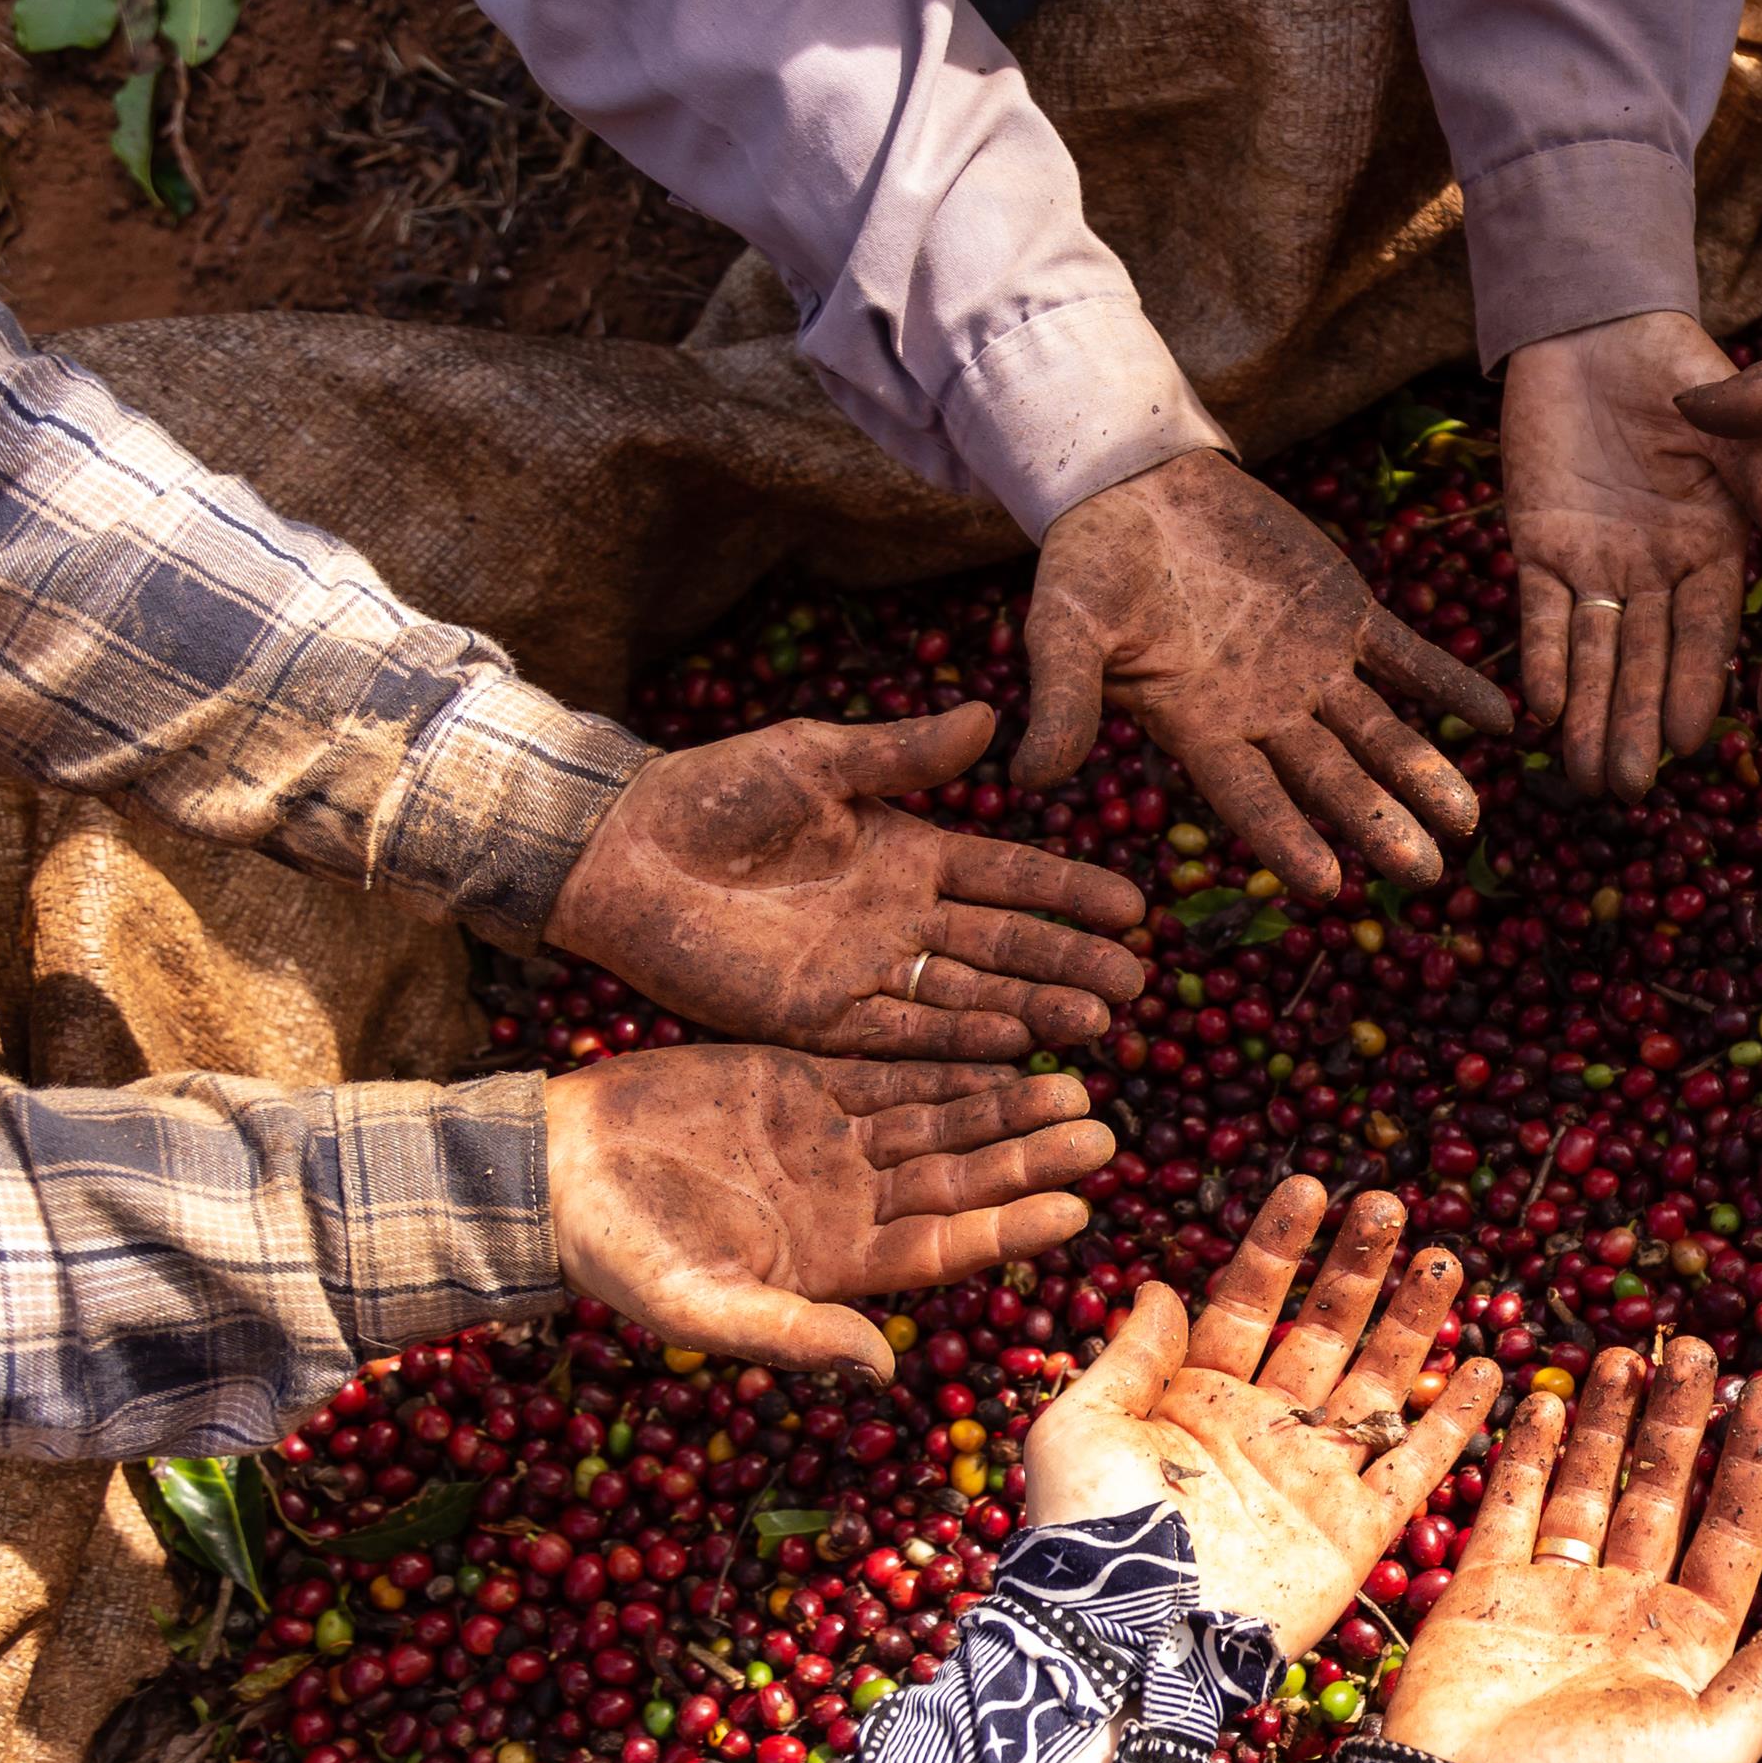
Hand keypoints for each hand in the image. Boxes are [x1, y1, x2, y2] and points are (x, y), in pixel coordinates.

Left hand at [546, 706, 1149, 1057]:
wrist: (624, 850)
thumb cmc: (715, 792)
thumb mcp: (816, 758)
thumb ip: (904, 754)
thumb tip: (993, 718)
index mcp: (907, 853)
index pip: (1008, 877)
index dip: (1069, 892)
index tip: (1132, 907)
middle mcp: (898, 919)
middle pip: (1003, 947)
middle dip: (1069, 964)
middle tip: (1136, 986)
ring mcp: (863, 971)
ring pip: (966, 995)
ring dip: (1031, 1009)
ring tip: (1095, 1022)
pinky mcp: (818, 1016)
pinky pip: (900, 1033)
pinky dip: (955, 1041)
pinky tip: (1012, 1045)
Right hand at [546, 1050, 1110, 1376]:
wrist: (551, 1173)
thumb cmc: (616, 1254)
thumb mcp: (700, 1305)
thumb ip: (793, 1333)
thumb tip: (883, 1367)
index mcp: (836, 1265)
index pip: (945, 1246)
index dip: (1011, 1227)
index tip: (1079, 1208)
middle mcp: (847, 1205)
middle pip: (960, 1180)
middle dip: (1030, 1158)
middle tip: (1105, 1133)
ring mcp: (827, 1144)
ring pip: (937, 1124)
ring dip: (1004, 1108)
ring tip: (1076, 1085)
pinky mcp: (799, 1085)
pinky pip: (888, 1071)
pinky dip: (945, 1061)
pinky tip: (1004, 1047)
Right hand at [1020, 449, 1513, 899]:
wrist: (1137, 487)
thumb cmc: (1087, 566)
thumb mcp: (1064, 628)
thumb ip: (1064, 700)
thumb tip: (1030, 779)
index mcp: (1200, 730)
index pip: (1251, 798)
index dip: (1289, 839)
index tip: (1330, 885)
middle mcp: (1265, 716)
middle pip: (1331, 781)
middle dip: (1377, 823)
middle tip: (1426, 874)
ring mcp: (1313, 670)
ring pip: (1380, 732)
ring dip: (1425, 772)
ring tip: (1471, 819)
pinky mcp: (1347, 617)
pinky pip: (1409, 658)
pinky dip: (1452, 685)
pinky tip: (1502, 719)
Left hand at [1020, 1178, 1496, 1657]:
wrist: (1125, 1640)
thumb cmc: (1090, 1533)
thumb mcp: (1081, 1426)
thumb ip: (1128, 1357)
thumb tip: (1159, 1285)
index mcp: (1194, 1399)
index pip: (1247, 1302)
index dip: (1279, 1246)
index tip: (1310, 1185)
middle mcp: (1261, 1429)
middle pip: (1324, 1331)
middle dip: (1357, 1269)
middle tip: (1390, 1206)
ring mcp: (1311, 1479)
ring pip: (1377, 1384)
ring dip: (1412, 1324)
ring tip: (1445, 1262)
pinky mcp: (1352, 1533)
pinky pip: (1413, 1469)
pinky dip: (1452, 1424)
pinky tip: (1485, 1372)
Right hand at [1381, 1339, 1761, 1762]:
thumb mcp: (1715, 1745)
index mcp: (1690, 1642)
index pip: (1735, 1531)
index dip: (1753, 1459)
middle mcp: (1627, 1610)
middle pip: (1662, 1494)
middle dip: (1678, 1420)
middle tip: (1694, 1345)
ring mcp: (1554, 1598)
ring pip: (1590, 1488)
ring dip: (1607, 1422)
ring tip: (1623, 1355)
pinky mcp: (1484, 1594)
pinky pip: (1511, 1509)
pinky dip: (1528, 1457)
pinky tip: (1545, 1404)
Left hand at [1505, 312, 1761, 801]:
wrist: (1594, 329)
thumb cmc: (1677, 366)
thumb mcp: (1728, 422)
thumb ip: (1761, 476)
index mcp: (1714, 549)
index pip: (1707, 631)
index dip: (1697, 684)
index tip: (1694, 741)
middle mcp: (1657, 572)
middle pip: (1648, 661)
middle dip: (1637, 724)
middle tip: (1631, 790)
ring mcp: (1596, 563)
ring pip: (1595, 652)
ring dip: (1591, 714)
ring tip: (1586, 778)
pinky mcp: (1538, 544)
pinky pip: (1539, 613)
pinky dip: (1541, 657)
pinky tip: (1542, 708)